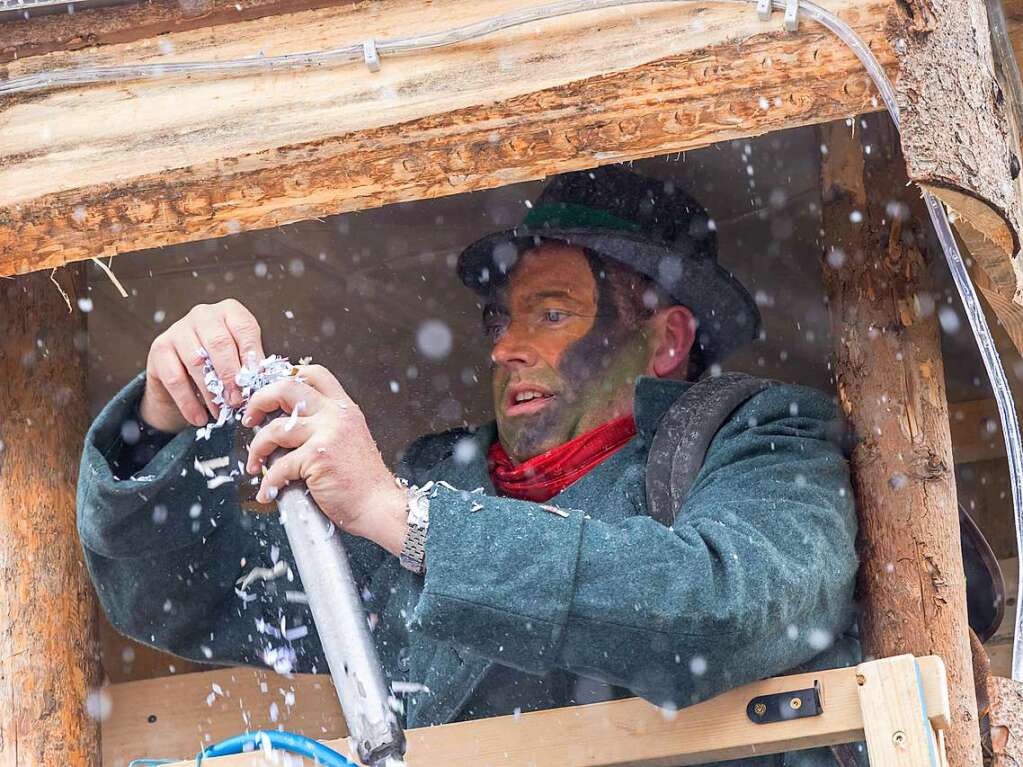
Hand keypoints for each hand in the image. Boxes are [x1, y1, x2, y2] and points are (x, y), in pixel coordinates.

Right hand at [140, 299, 264, 432]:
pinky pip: (175, 379)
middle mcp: (203, 315)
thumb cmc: (220, 365)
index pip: (244, 329)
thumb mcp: (240, 360)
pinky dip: (189, 403)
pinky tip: (199, 418)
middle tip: (237, 401)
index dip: (251, 357)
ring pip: (196, 361)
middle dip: (230, 376)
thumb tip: (264, 382)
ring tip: (221, 413)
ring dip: (211, 392)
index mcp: (230, 312)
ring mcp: (178, 329)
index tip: (255, 382)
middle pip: (219, 343)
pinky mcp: (159, 349)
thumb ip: (251, 367)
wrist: (182, 377)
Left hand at [244, 365, 408, 554]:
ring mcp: (327, 434)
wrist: (379, 506)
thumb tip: (285, 426)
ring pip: (275, 429)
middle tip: (249, 419)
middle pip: (286, 389)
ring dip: (257, 448)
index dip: (285, 377)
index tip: (267, 391)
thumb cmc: (362, 481)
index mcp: (344, 408)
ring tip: (255, 464)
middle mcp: (336, 415)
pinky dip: (268, 483)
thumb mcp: (348, 440)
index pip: (313, 374)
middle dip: (259, 401)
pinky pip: (279, 466)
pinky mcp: (318, 457)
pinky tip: (268, 492)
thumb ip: (325, 426)